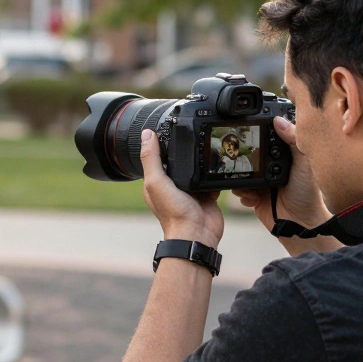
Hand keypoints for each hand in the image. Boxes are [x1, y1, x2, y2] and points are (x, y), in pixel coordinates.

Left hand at [140, 129, 223, 246]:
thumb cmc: (173, 213)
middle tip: (193, 134)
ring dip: (202, 161)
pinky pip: (211, 179)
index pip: (158, 157)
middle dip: (186, 152)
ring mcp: (191, 190)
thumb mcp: (156, 181)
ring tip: (207, 147)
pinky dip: (214, 174)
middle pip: (180, 162)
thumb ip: (151, 158)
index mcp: (157, 182)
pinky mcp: (206, 195)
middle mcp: (173, 185)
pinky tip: (216, 165)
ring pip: (197, 169)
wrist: (197, 233)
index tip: (170, 127)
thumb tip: (146, 135)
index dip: (163, 144)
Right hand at [232, 115, 331, 232]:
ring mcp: (261, 180)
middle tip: (246, 162)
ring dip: (242, 179)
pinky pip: (239, 190)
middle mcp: (271, 165)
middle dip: (244, 159)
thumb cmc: (308, 193)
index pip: (267, 137)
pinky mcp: (253, 195)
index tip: (250, 132)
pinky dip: (243, 193)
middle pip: (249, 154)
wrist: (299, 222)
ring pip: (241, 172)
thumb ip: (294, 139)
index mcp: (284, 154)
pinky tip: (254, 198)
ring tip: (252, 186)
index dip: (258, 134)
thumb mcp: (304, 162)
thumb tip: (278, 120)